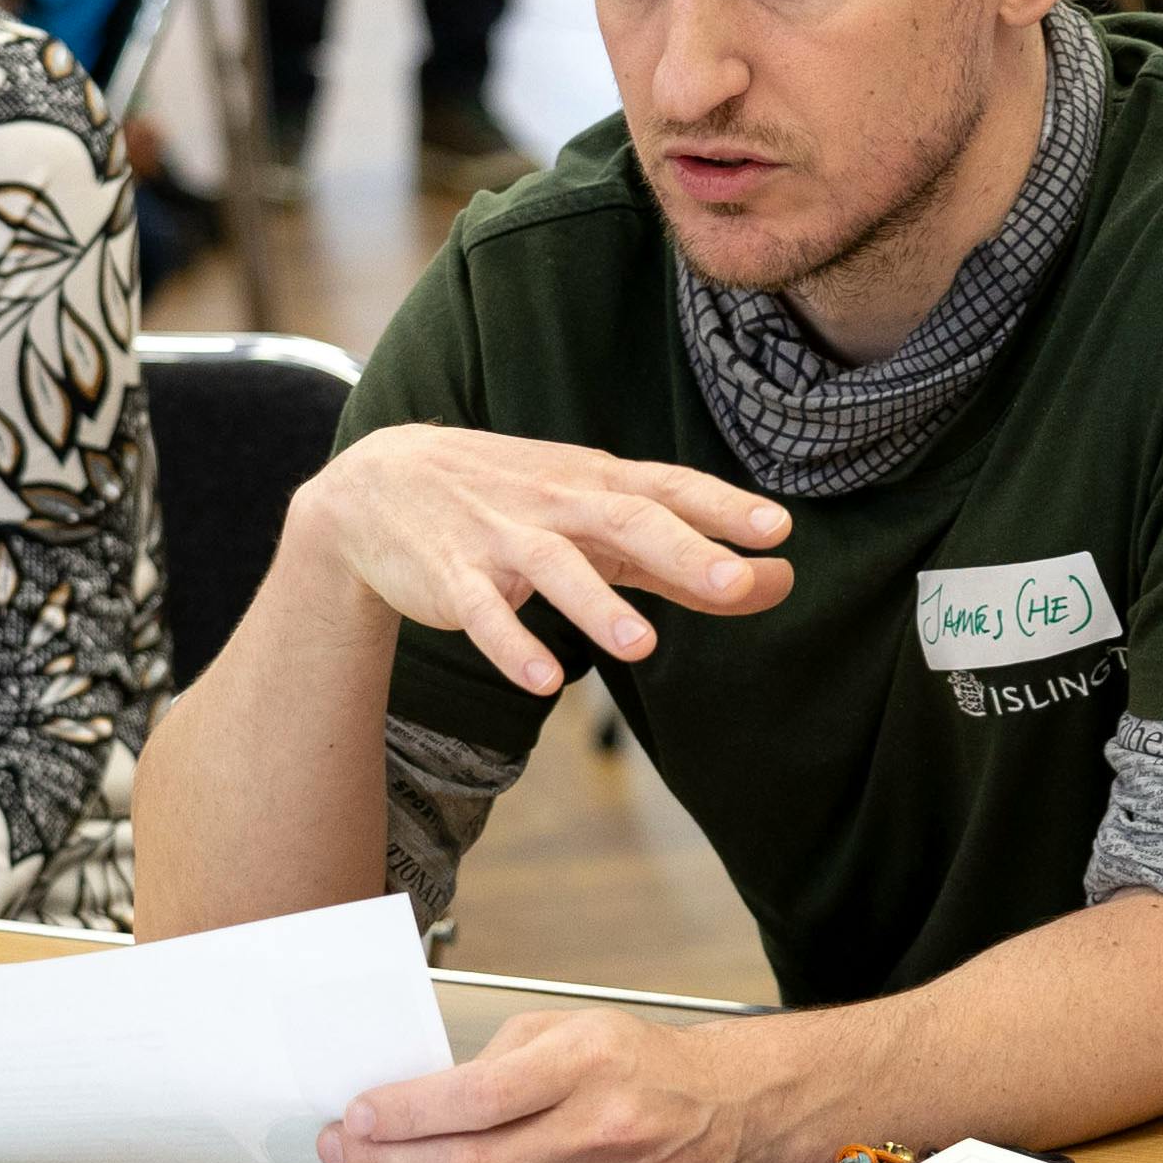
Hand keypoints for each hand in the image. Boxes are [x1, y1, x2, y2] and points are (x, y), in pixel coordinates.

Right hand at [296, 424, 792, 693]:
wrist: (383, 481)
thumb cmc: (516, 501)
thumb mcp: (596, 518)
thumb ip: (678, 559)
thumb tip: (772, 581)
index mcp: (597, 484)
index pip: (670, 489)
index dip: (723, 507)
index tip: (779, 530)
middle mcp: (556, 504)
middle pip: (627, 521)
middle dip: (683, 549)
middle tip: (736, 579)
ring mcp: (502, 539)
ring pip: (556, 568)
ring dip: (598, 607)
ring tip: (643, 648)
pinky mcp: (455, 579)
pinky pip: (485, 614)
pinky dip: (513, 645)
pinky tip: (543, 682)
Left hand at [323, 1007, 784, 1162]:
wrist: (731, 1110)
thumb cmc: (642, 1061)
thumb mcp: (568, 1028)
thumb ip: (494, 1063)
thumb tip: (416, 1104)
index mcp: (585, 1064)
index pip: (476, 1099)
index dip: (406, 1114)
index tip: (360, 1115)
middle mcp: (599, 1130)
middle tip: (345, 1152)